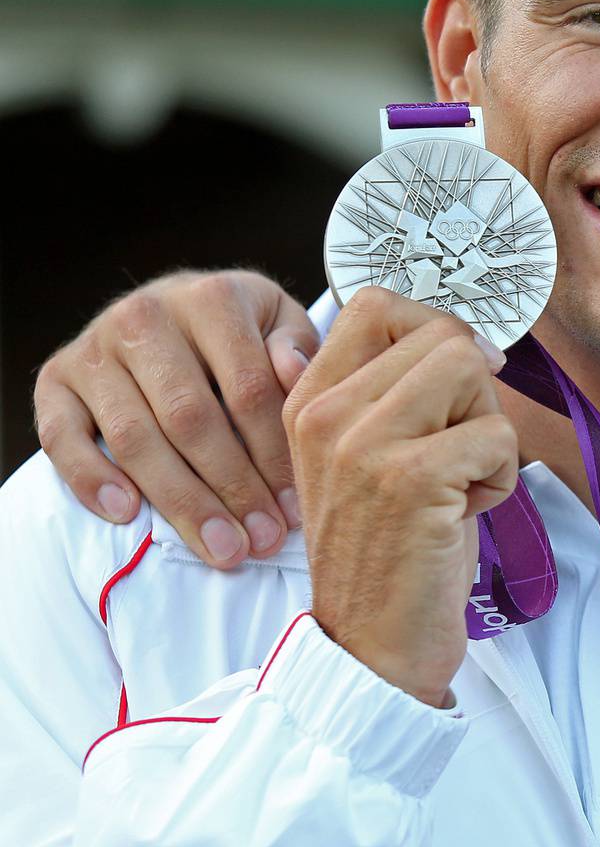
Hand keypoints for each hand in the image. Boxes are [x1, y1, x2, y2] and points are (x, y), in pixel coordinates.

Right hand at [33, 270, 318, 566]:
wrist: (173, 306)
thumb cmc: (243, 329)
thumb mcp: (282, 324)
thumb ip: (297, 350)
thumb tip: (294, 372)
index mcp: (213, 298)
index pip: (248, 390)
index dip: (274, 455)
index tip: (295, 507)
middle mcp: (145, 317)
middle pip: (191, 419)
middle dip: (231, 490)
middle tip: (261, 541)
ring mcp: (94, 350)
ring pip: (134, 438)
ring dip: (180, 502)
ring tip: (221, 548)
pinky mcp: (55, 379)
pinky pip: (62, 437)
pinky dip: (90, 479)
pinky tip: (127, 515)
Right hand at [284, 288, 517, 706]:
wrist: (370, 646)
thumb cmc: (390, 550)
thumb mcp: (371, 457)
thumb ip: (395, 392)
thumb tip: (466, 337)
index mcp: (309, 400)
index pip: (377, 303)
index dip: (436, 333)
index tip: (452, 388)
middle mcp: (325, 413)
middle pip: (442, 334)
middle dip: (473, 391)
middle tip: (455, 452)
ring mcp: (363, 444)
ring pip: (470, 369)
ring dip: (487, 428)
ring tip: (457, 482)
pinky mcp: (409, 479)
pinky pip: (496, 433)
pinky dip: (500, 476)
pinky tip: (464, 513)